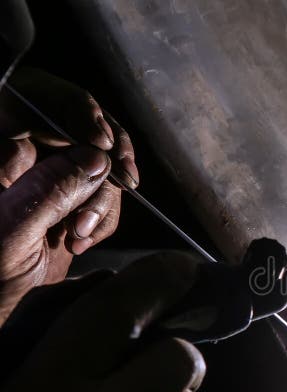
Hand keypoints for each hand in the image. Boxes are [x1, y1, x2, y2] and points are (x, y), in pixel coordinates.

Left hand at [0, 68, 138, 322]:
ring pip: (98, 164)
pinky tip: (82, 239)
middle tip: (119, 179)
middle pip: (79, 128)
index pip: (35, 100)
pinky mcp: (68, 201)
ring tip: (81, 233)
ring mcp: (46, 178)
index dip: (75, 114)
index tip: (100, 142)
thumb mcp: (10, 233)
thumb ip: (48, 190)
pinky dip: (105, 217)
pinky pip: (103, 193)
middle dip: (101, 163)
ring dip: (102, 200)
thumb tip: (94, 157)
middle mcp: (20, 155)